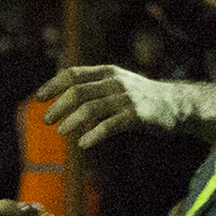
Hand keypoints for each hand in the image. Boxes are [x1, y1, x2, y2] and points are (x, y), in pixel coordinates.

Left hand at [36, 64, 188, 147]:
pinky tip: (83, 143)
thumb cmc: (142, 97)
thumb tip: (64, 95)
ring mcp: (126, 98)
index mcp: (107, 72)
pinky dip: (93, 135)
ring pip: (91, 108)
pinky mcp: (136, 116)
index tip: (38, 98)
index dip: (53, 85)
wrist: (177, 105)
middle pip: (78, 91)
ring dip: (71, 120)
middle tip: (46, 120)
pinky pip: (109, 126)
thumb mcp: (118, 84)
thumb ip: (95, 86)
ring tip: (61, 131)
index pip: (73, 73)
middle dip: (58, 105)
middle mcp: (115, 81)